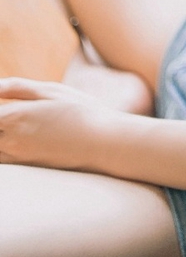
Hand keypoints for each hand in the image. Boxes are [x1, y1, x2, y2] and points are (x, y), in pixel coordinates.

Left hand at [0, 77, 118, 170]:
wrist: (103, 143)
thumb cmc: (81, 111)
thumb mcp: (52, 90)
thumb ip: (18, 88)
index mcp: (16, 116)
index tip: (4, 104)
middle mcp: (11, 141)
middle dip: (0, 120)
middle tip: (10, 115)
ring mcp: (18, 158)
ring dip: (2, 134)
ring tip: (15, 125)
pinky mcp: (27, 168)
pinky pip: (4, 159)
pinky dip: (5, 148)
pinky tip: (18, 137)